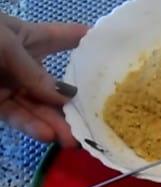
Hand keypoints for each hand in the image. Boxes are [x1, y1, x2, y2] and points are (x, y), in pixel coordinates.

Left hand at [0, 13, 86, 145]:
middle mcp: (22, 63)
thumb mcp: (5, 45)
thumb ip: (35, 73)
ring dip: (56, 123)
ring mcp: (8, 86)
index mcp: (26, 37)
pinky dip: (33, 127)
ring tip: (72, 140)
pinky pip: (19, 118)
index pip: (65, 38)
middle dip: (76, 102)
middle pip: (56, 84)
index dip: (89, 42)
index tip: (116, 51)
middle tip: (95, 121)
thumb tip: (66, 97)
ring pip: (40, 107)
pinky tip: (47, 135)